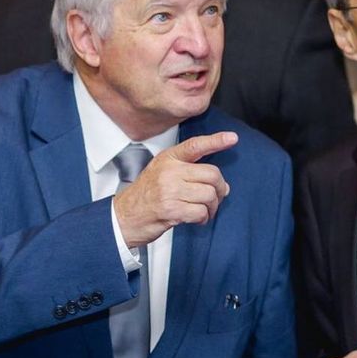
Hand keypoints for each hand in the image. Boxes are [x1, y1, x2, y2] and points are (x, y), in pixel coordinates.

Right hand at [113, 131, 237, 247]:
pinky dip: (203, 218)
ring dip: (212, 207)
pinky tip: (197, 219)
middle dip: (220, 189)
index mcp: (169, 159)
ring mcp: (170, 191)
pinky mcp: (171, 210)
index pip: (196, 145)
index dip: (216, 141)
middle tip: (216, 198)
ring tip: (204, 210)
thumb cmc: (146, 195)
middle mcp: (170, 172)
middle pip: (212, 175)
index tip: (232, 138)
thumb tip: (224, 185)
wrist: (124, 216)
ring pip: (209, 195)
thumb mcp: (163, 172)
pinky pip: (201, 212)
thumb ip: (190, 173)